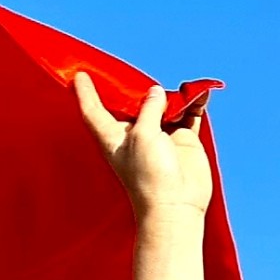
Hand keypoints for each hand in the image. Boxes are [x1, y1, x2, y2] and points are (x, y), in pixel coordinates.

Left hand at [76, 73, 213, 220]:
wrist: (176, 204)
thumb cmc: (149, 174)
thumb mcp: (143, 134)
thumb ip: (148, 109)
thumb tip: (157, 92)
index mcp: (113, 137)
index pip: (93, 111)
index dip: (86, 93)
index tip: (79, 75)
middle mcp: (135, 134)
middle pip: (132, 104)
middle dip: (137, 89)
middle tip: (141, 76)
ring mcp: (159, 135)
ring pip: (164, 106)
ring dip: (172, 95)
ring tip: (180, 91)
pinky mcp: (182, 139)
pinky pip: (189, 114)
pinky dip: (194, 102)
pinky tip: (200, 94)